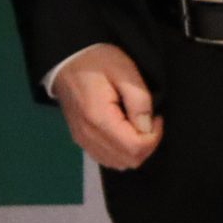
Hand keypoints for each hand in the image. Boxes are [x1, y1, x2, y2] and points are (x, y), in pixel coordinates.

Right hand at [50, 43, 161, 170]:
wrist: (65, 58)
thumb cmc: (96, 60)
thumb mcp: (124, 70)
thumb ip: (139, 100)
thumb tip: (147, 127)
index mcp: (99, 118)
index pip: (135, 148)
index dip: (154, 137)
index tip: (156, 117)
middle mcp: (88, 135)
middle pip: (128, 160)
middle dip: (147, 145)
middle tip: (148, 121)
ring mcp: (82, 139)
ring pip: (118, 164)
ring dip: (134, 150)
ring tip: (136, 126)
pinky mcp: (80, 139)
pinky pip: (105, 159)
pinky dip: (120, 153)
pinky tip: (123, 133)